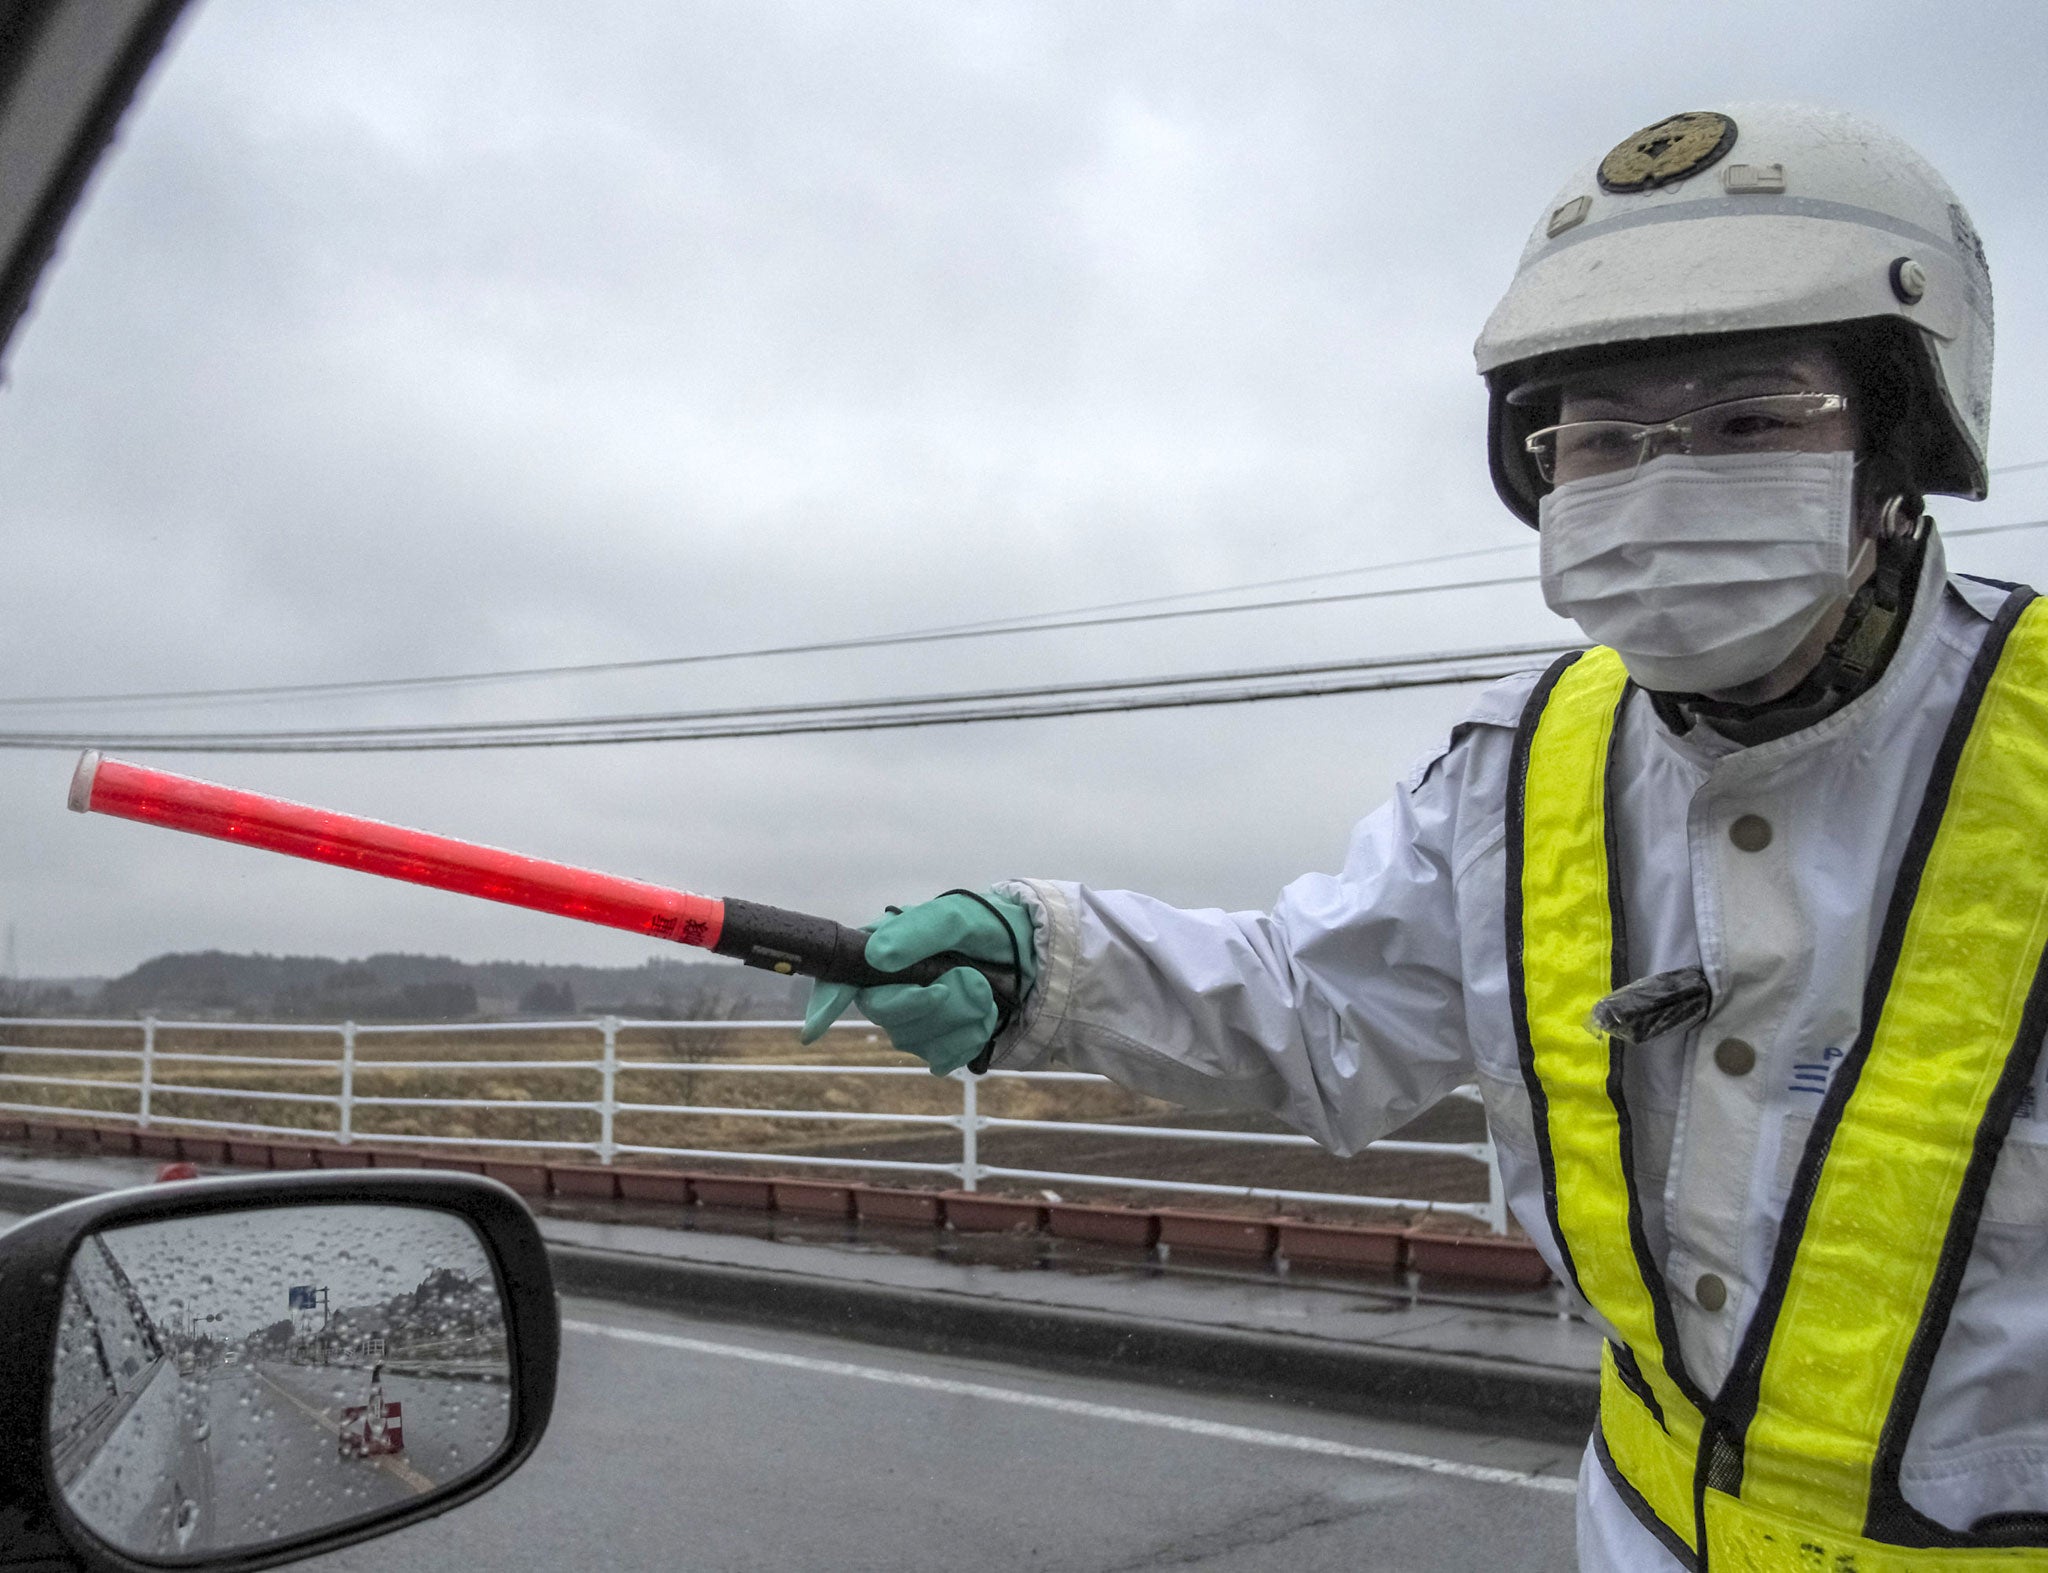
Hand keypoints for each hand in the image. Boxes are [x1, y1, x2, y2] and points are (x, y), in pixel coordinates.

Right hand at [799, 889, 1036, 1074]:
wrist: (1039, 957)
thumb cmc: (990, 927)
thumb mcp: (956, 917)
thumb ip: (917, 932)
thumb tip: (876, 957)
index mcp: (884, 951)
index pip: (842, 980)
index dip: (825, 1004)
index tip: (815, 1029)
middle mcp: (893, 987)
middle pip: (882, 1013)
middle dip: (924, 1002)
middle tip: (964, 981)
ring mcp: (917, 1020)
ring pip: (914, 1039)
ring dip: (958, 1017)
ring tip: (984, 992)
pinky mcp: (942, 1045)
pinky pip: (942, 1057)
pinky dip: (970, 1038)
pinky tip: (987, 1017)